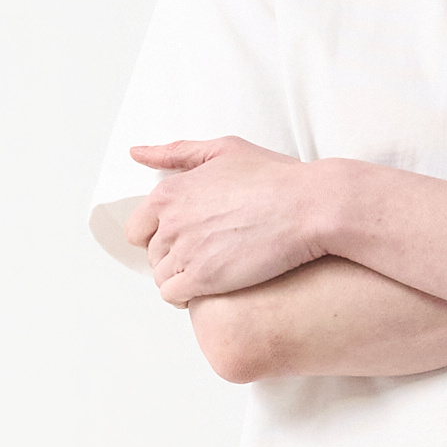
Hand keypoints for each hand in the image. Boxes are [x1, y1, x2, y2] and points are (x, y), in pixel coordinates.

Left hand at [126, 138, 333, 302]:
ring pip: (162, 278)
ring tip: (210, 273)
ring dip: (180, 278)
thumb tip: (137, 153)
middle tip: (206, 254)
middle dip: (172, 257)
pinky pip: (174, 296)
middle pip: (152, 254)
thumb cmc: (273, 178)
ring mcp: (185, 252)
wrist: (308, 207)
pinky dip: (185, 297)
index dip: (158, 235)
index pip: (137, 228)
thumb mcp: (223, 150)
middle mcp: (170, 223)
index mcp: (169, 193)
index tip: (182, 238)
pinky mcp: (203, 279)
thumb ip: (177, 153)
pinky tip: (207, 289)